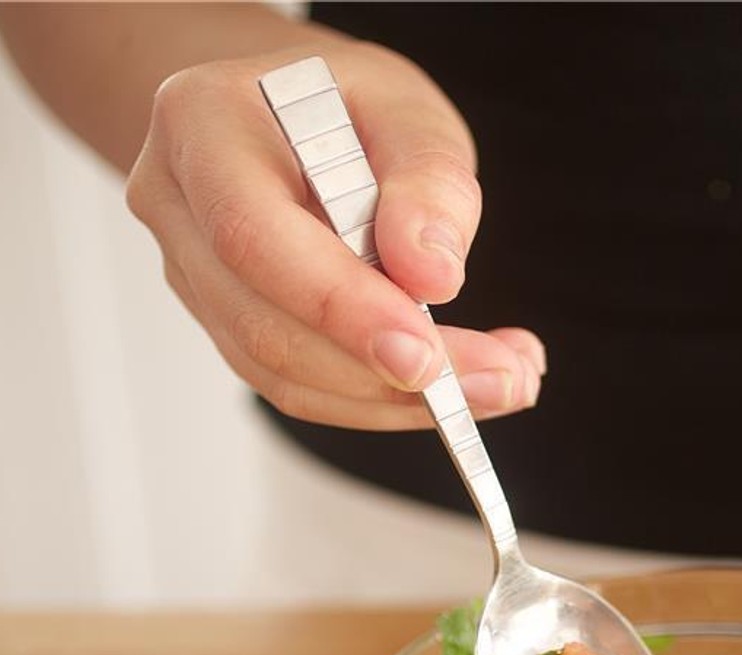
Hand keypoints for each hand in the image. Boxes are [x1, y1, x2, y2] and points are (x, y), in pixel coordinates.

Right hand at [125, 41, 544, 428]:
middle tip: (500, 380)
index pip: (254, 237)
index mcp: (202, 123)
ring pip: (285, 372)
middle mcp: (178, 204)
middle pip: (267, 324)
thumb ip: (429, 182)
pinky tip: (458, 384)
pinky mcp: (229, 325)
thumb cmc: (346, 104)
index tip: (427, 354)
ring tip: (498, 384)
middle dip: (388, 372)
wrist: (294, 117)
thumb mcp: (408, 111)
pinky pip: (302, 385)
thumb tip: (432, 274)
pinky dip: (383, 399)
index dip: (340, 307)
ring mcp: (194, 274)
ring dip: (398, 400)